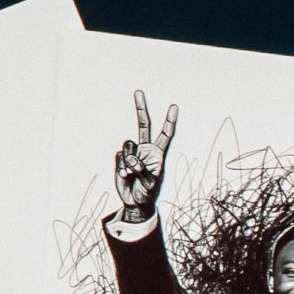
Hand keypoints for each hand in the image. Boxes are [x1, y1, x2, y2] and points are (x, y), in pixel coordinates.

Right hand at [114, 90, 177, 220]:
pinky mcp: (121, 158)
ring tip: (131, 174)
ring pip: (127, 145)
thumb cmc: (148, 193)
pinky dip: (121, 166)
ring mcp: (133, 153)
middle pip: (143, 125)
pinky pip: (119, 156)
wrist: (135, 201)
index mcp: (158, 154)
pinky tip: (124, 176)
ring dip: (128, 160)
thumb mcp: (150, 184)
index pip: (165, 134)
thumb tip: (132, 158)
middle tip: (138, 91)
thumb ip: (142, 170)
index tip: (174, 107)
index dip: (169, 121)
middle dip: (141, 108)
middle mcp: (146, 149)